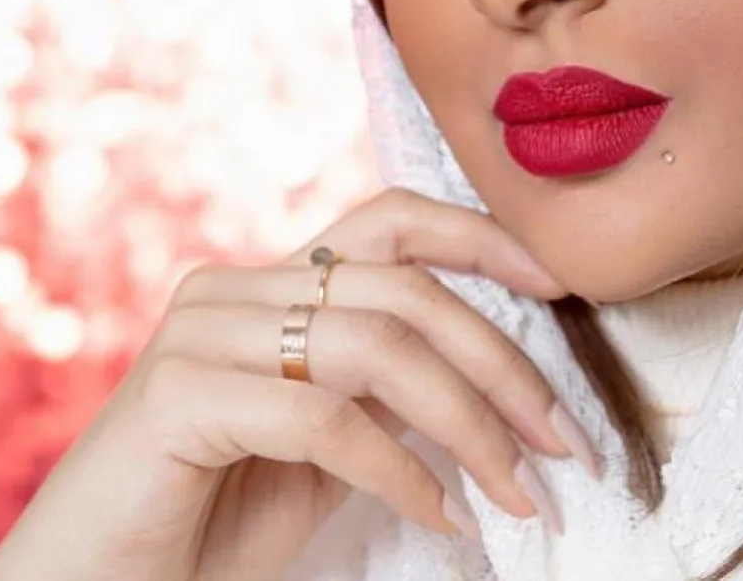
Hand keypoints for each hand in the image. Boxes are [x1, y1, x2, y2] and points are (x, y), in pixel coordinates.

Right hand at [0, 189, 598, 580]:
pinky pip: (325, 419)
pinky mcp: (179, 394)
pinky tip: (442, 517)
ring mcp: (202, 332)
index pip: (391, 221)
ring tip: (518, 494)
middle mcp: (234, 286)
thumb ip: (382, 392)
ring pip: (377, 345)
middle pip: (403, 287)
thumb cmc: (210, 520)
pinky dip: (401, 472)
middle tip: (563, 442)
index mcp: (269, 283)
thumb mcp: (321, 444)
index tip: (561, 284)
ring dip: (469, 424)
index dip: (482, 238)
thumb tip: (494, 380)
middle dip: (501, 363)